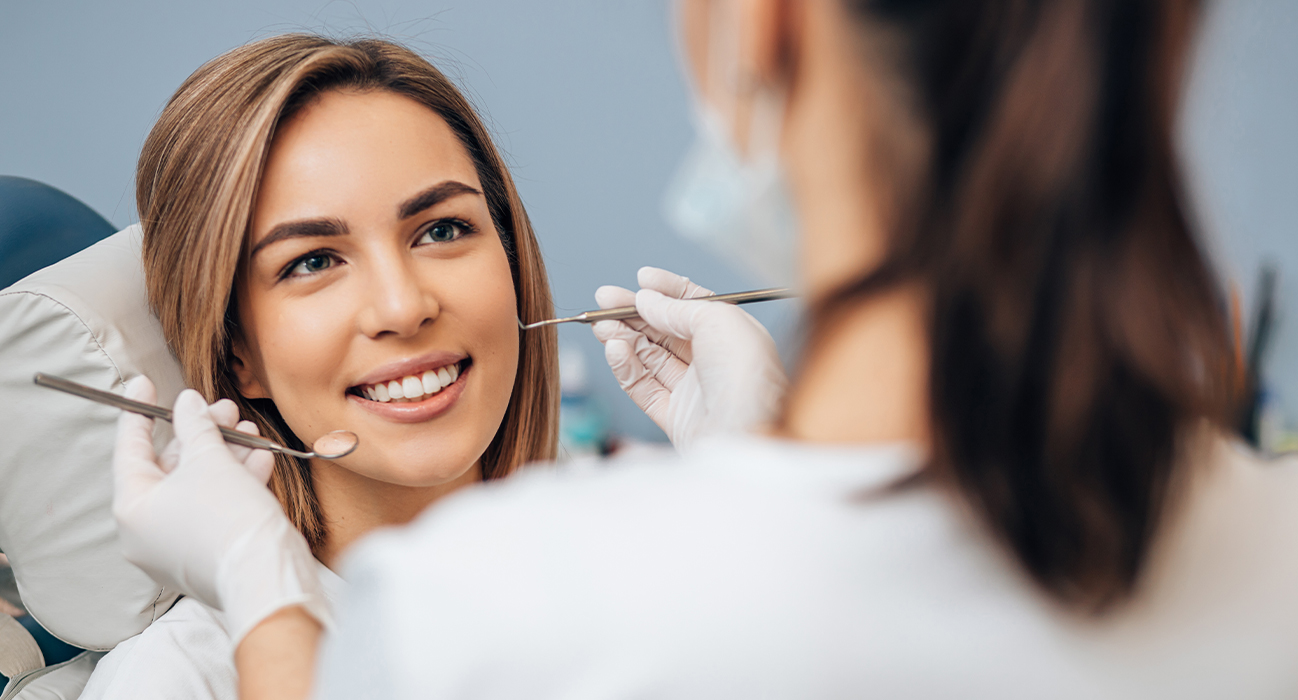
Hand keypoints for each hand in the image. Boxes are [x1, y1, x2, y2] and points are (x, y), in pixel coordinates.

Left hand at [112, 378, 328, 643]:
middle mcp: (145, 532)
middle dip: (201, 434)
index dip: (139, 412)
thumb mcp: (210, 460)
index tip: (143, 383)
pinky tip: (260, 460)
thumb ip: (196, 426)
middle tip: (223, 408)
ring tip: (249, 430)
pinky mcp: (204, 557)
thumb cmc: (229, 518)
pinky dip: (233, 484)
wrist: (265, 576)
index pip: (129, 449)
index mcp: (132, 508)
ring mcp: (174, 548)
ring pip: (196, 487)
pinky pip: (213, 510)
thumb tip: (189, 404)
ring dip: (224, 455)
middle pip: (169, 467)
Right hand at [593, 267, 786, 449]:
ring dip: (623, 337)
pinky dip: (625, 366)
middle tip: (604, 299)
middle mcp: (713, 361)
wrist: (750, 434)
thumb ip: (678, 307)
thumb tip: (647, 299)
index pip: (695, 306)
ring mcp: (693, 390)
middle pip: (665, 331)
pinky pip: (643, 387)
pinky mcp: (675, 417)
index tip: (641, 278)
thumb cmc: (748, 376)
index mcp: (732, 335)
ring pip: (650, 357)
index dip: (667, 291)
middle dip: (634, 313)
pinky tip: (614, 348)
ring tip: (601, 324)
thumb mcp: (718, 321)